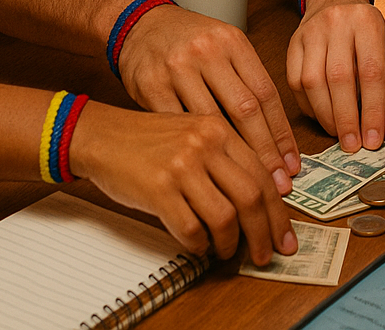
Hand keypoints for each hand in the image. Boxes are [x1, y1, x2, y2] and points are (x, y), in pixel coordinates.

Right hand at [70, 104, 296, 264]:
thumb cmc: (147, 139)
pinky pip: (191, 228)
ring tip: (226, 252)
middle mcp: (205, 144)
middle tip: (266, 254)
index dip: (277, 210)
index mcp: (219, 129)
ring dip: (230, 243)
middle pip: (251, 197)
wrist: (101, 135)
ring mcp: (182, 166)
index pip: (262, 174)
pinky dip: (199, 244)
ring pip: (225, 217)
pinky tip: (198, 245)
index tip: (283, 234)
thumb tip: (261, 201)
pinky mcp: (158, 189)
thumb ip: (226, 158)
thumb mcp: (193, 132)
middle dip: (264, 233)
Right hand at [115, 5, 299, 189]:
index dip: (281, 134)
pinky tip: (205, 173)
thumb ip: (247, 81)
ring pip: (212, 122)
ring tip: (246, 186)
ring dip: (231, 159)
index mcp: (232, 42)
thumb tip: (276, 136)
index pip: (266, 93)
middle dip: (265, 152)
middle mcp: (207, 52)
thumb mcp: (224, 47)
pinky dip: (193, 153)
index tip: (290, 164)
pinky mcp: (150, 86)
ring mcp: (177, 68)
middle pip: (245, 109)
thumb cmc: (188, 42)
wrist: (139, 25)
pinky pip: (178, 126)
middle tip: (278, 184)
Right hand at [286, 0, 384, 150]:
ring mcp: (311, 31)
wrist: (335, 0)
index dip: (372, 110)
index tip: (373, 138)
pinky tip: (321, 116)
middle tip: (353, 144)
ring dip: (326, 115)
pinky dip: (308, 106)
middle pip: (339, 78)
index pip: (371, 73)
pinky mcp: (292, 42)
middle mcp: (337, 22)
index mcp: (367, 22)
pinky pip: (294, 81)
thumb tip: (384, 129)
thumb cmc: (364, 32)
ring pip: (312, 81)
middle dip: (346, 118)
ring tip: (338, 133)